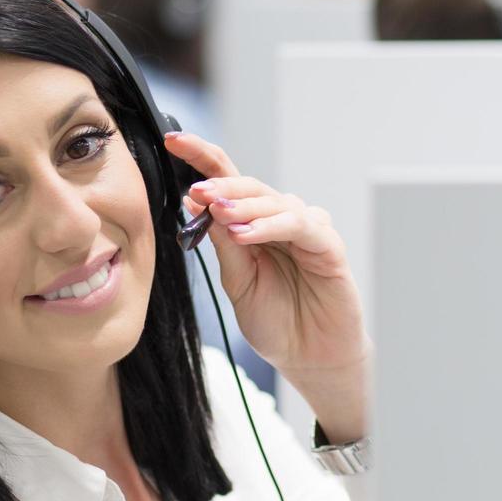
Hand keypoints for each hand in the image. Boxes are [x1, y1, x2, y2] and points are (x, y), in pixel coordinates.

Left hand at [162, 131, 371, 385]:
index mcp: (254, 226)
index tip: (172, 141)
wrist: (310, 358)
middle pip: (251, 187)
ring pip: (275, 201)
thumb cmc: (277, 321)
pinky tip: (247, 233)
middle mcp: (281, 221)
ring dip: (244, 205)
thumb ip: (222, 244)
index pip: (227, 182)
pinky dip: (272, 226)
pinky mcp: (329, 247)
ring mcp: (307, 231)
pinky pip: (300, 225)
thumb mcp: (237, 282)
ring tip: (218, 211)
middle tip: (197, 190)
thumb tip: (196, 203)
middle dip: (221, 185)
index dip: (202, 158)